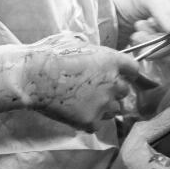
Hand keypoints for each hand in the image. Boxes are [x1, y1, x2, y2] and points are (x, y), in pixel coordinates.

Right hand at [19, 33, 150, 130]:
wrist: (35, 77)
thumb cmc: (53, 56)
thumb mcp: (79, 44)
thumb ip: (95, 53)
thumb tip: (97, 55)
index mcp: (113, 61)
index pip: (134, 69)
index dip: (126, 73)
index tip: (120, 76)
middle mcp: (113, 83)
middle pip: (124, 91)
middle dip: (113, 91)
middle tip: (95, 90)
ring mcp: (103, 103)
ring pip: (113, 110)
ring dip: (103, 107)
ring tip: (83, 102)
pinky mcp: (91, 120)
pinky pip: (97, 124)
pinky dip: (88, 121)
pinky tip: (74, 113)